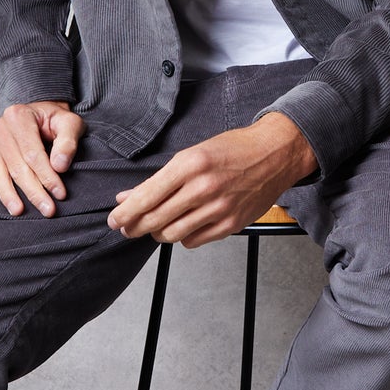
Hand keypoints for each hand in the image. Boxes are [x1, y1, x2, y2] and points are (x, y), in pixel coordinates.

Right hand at [0, 100, 86, 215]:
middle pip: (16, 167)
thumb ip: (68, 142)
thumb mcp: (70, 123)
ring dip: (8, 195)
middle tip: (48, 210)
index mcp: (18, 116)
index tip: (60, 193)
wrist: (40, 113)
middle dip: (33, 191)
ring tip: (19, 211)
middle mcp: (0, 128)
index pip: (33, 154)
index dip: (47, 176)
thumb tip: (59, 166)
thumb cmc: (56, 120)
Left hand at [107, 113, 316, 247]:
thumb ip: (160, 179)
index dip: (125, 213)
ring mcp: (218, 208)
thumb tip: (128, 197)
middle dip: (134, 227)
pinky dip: (182, 237)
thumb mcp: (192, 154)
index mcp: (189, 164)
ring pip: (172, 234)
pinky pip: (194, 241)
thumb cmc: (233, 149)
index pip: (146, 197)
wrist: (275, 154)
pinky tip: (183, 227)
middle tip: (127, 228)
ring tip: (155, 226)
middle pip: (155, 220)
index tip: (114, 220)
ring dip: (158, 233)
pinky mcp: (231, 224)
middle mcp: (202, 188)